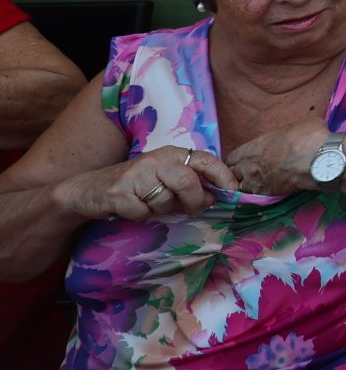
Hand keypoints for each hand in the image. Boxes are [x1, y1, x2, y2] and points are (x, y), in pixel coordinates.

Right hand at [53, 145, 239, 220]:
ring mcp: (136, 174)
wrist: (88, 190)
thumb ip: (190, 185)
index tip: (234, 192)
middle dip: (194, 201)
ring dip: (161, 210)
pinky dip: (140, 216)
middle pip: (187, 181)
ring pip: (165, 200)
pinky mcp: (119, 191)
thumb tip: (216, 197)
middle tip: (191, 210)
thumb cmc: (134, 186)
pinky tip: (130, 207)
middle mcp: (156, 159)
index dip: (223, 176)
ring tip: (148, 204)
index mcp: (172, 154)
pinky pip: (142, 212)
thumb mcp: (164, 180)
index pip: (205, 160)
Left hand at [224, 120, 330, 195]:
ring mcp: (256, 182)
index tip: (242, 161)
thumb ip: (287, 134)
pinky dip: (256, 197)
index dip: (236, 160)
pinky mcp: (267, 195)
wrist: (316, 160)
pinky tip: (265, 194)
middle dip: (237, 174)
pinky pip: (253, 198)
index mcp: (254, 146)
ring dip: (245, 187)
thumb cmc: (307, 138)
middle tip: (247, 174)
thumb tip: (297, 133)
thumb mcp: (296, 126)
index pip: (231, 157)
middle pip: (232, 174)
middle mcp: (249, 165)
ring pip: (240, 188)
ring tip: (256, 186)